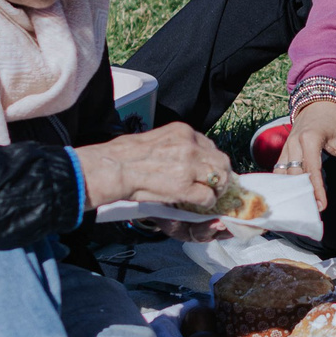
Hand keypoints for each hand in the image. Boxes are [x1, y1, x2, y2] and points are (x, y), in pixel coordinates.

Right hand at [77, 122, 232, 211]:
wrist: (114, 167)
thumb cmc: (125, 154)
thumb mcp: (155, 138)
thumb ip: (173, 144)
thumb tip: (178, 152)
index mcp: (183, 132)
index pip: (210, 145)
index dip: (209, 160)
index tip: (205, 170)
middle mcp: (190, 145)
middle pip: (221, 160)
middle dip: (220, 174)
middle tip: (214, 185)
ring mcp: (190, 166)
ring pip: (221, 178)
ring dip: (217, 189)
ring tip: (209, 195)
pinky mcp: (186, 187)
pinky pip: (208, 197)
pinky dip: (207, 203)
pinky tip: (198, 204)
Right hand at [276, 98, 335, 211]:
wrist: (318, 101)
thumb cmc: (335, 121)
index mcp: (310, 138)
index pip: (312, 169)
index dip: (316, 189)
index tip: (321, 206)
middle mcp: (294, 143)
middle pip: (294, 174)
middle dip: (302, 194)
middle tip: (312, 211)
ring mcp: (286, 147)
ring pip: (282, 174)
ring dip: (290, 191)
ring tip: (300, 208)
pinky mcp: (283, 151)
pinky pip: (278, 170)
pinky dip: (283, 184)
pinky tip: (289, 197)